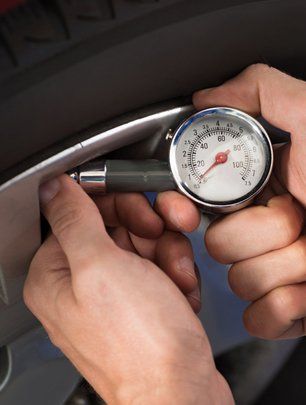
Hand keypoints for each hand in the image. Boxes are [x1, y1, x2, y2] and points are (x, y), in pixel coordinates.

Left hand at [24, 176, 232, 403]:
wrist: (182, 393)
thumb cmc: (140, 343)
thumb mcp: (100, 267)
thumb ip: (74, 219)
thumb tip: (53, 187)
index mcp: (56, 273)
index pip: (82, 212)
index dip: (116, 204)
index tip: (143, 210)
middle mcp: (82, 283)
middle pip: (117, 225)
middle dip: (151, 230)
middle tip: (166, 241)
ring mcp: (114, 293)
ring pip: (145, 243)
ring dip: (169, 255)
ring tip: (177, 279)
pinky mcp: (142, 302)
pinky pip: (160, 266)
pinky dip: (176, 274)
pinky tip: (181, 295)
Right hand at [193, 64, 305, 338]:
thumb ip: (262, 91)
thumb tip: (203, 97)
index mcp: (260, 190)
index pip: (202, 202)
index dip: (209, 204)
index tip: (232, 202)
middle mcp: (261, 230)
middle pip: (218, 244)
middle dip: (268, 232)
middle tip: (304, 217)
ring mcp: (272, 272)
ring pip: (240, 281)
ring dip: (288, 268)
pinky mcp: (284, 310)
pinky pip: (258, 317)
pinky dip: (289, 307)